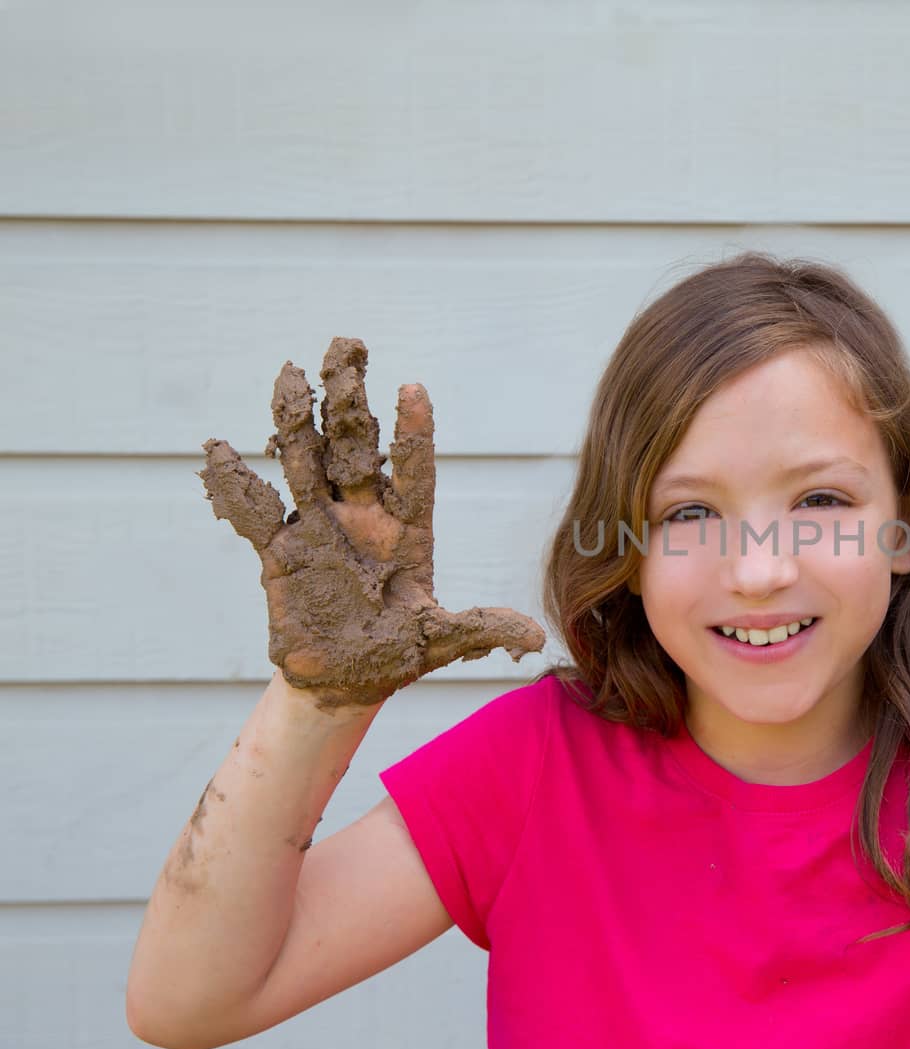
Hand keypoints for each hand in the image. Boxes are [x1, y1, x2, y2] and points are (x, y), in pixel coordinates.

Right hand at [198, 337, 544, 709]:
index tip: (413, 387)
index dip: (413, 431)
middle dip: (350, 400)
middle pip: (356, 447)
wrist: (344, 681)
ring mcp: (320, 528)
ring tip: (290, 373)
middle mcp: (363, 517)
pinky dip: (234, 484)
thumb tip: (534, 638)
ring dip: (298, 420)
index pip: (414, 470)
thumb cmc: (398, 654)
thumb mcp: (441, 641)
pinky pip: (255, 512)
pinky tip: (215, 449)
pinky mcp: (280, 551)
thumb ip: (481, 629)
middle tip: (347, 347)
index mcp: (408, 530)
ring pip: (307, 461)